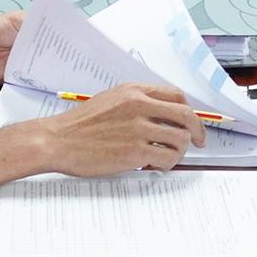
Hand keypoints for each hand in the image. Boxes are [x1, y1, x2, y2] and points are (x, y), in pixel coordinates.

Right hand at [42, 84, 206, 174]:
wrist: (58, 140)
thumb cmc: (80, 124)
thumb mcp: (110, 100)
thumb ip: (136, 102)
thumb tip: (163, 114)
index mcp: (134, 91)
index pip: (176, 95)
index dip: (188, 110)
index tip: (191, 121)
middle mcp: (139, 106)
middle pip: (185, 115)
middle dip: (197, 130)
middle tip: (198, 141)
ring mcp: (138, 129)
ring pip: (180, 139)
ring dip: (180, 150)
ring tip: (168, 157)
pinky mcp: (135, 152)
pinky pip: (167, 158)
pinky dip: (168, 164)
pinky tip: (157, 165)